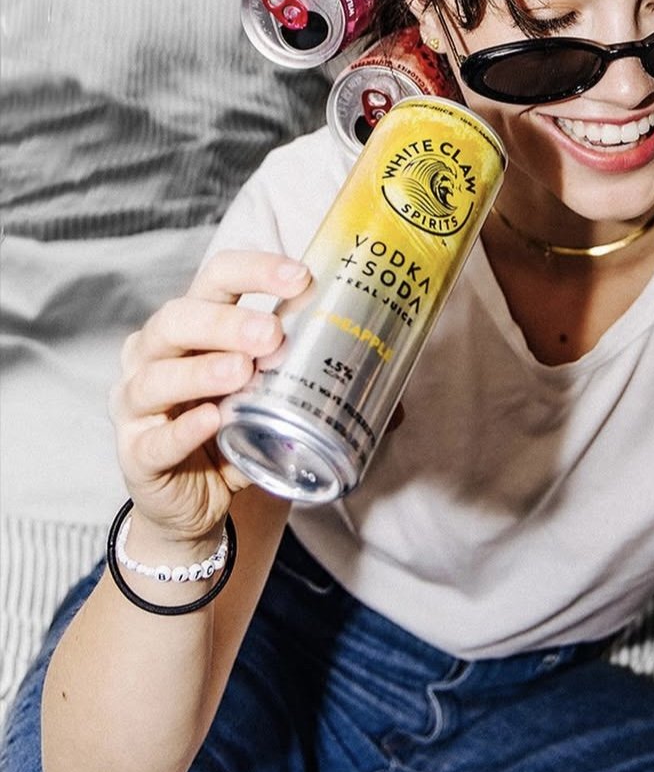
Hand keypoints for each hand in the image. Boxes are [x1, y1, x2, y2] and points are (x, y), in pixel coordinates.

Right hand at [109, 250, 308, 549]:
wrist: (199, 504)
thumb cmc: (236, 430)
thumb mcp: (277, 398)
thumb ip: (321, 385)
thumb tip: (399, 393)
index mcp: (194, 324)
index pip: (217, 276)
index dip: (255, 267)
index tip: (302, 275)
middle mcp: (155, 353)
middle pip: (179, 317)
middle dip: (227, 321)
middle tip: (274, 333)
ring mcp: (137, 404)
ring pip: (157, 375)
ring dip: (203, 369)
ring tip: (244, 372)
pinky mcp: (136, 453)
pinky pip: (155, 439)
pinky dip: (184, 428)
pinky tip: (212, 420)